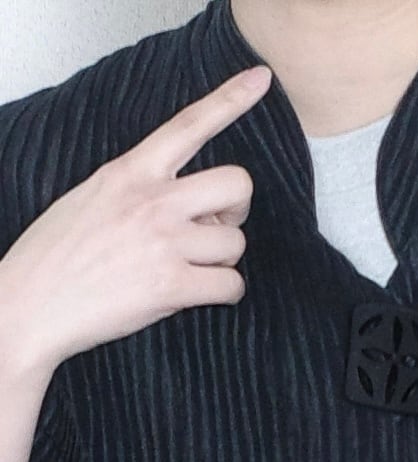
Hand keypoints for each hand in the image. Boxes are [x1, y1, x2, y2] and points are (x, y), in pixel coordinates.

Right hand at [0, 64, 272, 378]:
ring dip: (223, 260)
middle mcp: (152, 200)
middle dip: (237, 210)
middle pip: (237, 184)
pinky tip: (198, 294)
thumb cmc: (59, 254)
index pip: (189, 125)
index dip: (231, 100)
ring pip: (235, 242)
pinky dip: (224, 293)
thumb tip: (192, 201)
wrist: (31, 302)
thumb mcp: (94, 195)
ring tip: (189, 268)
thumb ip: (140, 187)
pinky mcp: (171, 285)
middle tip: (216, 227)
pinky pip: (231, 285)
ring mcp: (164, 241)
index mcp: (131, 171)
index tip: (262, 79)